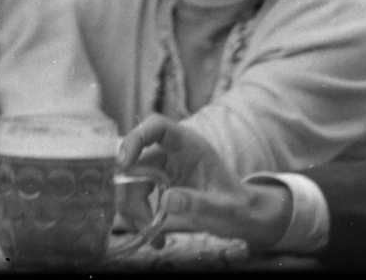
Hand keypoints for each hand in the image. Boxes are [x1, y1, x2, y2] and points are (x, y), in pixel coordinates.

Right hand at [118, 115, 292, 250]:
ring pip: (133, 183)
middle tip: (144, 225)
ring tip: (154, 238)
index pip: (157, 126)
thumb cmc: (237, 206)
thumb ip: (199, 203)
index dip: (137, 138)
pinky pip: (138, 198)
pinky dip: (140, 219)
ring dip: (135, 212)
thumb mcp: (223, 208)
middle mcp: (172, 153)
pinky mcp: (159, 186)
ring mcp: (164, 169)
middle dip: (132, 195)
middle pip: (137, 163)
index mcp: (189, 145)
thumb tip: (167, 201)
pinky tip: (157, 238)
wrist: (241, 216)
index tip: (124, 164)